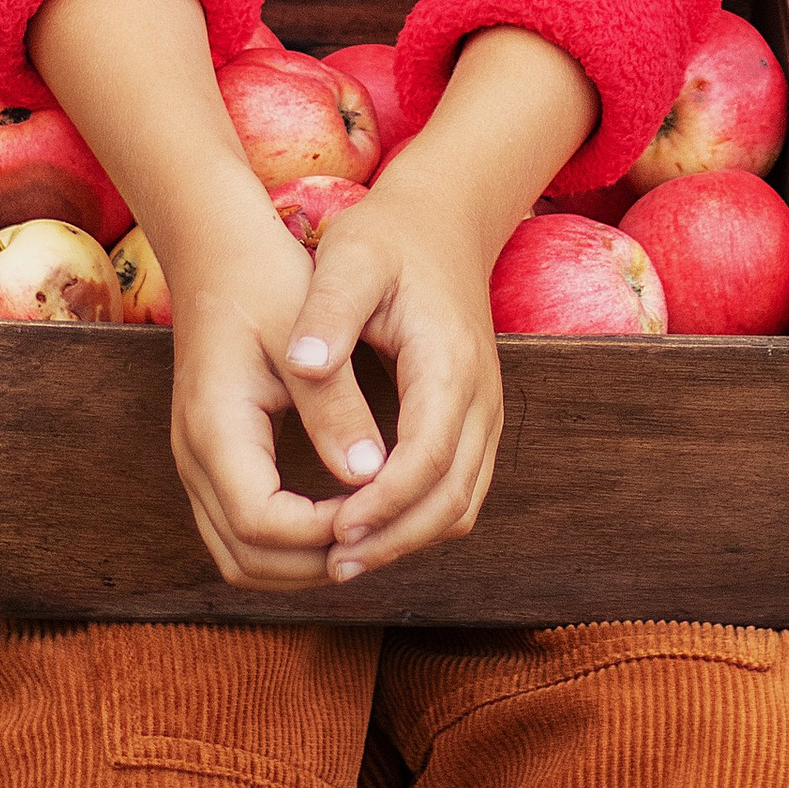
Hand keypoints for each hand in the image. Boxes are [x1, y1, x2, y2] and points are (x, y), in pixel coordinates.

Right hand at [167, 219, 359, 587]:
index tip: (378, 506)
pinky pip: (239, 532)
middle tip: (382, 533)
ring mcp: (195, 464)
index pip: (260, 522)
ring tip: (366, 534)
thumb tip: (370, 475)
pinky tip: (338, 520)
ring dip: (301, 564)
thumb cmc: (264, 281)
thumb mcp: (305, 335)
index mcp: (214, 424)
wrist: (216, 251)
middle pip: (245, 558)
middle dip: (316, 562)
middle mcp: (192, 456)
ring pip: (239, 557)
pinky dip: (287, 546)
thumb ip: (335, 406)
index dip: (323, 531)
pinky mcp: (210, 461)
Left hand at [280, 178, 504, 582]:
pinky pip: (459, 493)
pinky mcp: (474, 422)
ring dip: (407, 539)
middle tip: (330, 564)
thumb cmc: (388, 239)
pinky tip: (366, 529)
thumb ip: (327, 313)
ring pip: (461, 505)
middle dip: (394, 539)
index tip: (334, 531)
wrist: (444, 222)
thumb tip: (303, 364)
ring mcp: (485, 414)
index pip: (428, 457)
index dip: (384, 504)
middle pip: (453, 499)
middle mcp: (480, 398)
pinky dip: (418, 522)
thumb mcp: (350, 260)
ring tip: (340, 559)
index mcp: (449, 362)